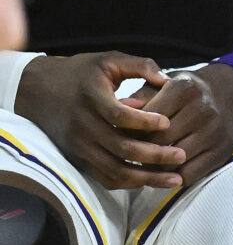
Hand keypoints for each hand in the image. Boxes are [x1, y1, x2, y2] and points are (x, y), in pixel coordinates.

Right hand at [17, 52, 186, 190]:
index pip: (119, 116)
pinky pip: (105, 178)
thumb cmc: (81, 73)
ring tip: (176, 178)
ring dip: (147, 177)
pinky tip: (152, 180)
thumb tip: (167, 80)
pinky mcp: (78, 159)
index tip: (168, 122)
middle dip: (155, 155)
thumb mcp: (108, 60)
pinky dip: (130, 183)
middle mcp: (83, 125)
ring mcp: (79, 146)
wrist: (38, 91)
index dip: (145, 121)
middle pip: (121, 148)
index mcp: (91, 98)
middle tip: (181, 154)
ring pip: (115, 169)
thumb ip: (140, 65)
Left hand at [125, 62, 232, 188]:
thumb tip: (121, 106)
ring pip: (173, 161)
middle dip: (139, 150)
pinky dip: (174, 176)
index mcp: (184, 89)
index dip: (129, 130)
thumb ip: (141, 96)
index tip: (121, 134)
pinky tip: (166, 169)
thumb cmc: (184, 93)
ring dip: (155, 166)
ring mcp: (216, 132)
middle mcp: (204, 109)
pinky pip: (190, 175)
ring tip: (145, 161)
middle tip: (129, 152)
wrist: (228, 95)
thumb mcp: (162, 85)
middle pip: (158, 141)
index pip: (146, 118)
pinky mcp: (223, 152)